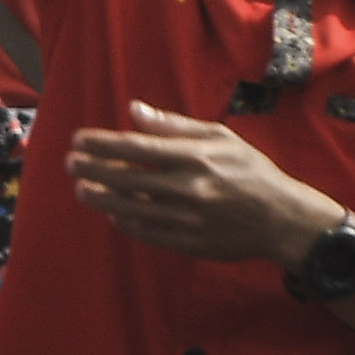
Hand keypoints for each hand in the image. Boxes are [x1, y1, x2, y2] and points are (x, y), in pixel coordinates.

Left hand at [66, 101, 344, 263]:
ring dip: (100, 198)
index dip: (102, 144)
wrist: (283, 220)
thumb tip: (133, 110)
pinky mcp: (188, 243)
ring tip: (81, 188)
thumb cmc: (251, 171)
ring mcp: (187, 219)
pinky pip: (146, 233)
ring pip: (130, 209)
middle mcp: (188, 188)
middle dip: (92, 169)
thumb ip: (174, 125)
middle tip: (71, 163)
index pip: (136, 148)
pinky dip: (125, 223)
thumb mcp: (220, 137)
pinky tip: (112, 213)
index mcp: (196, 157)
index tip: (78, 139)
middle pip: (126, 179)